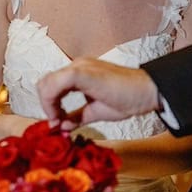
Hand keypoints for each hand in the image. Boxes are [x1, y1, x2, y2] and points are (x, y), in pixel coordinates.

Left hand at [37, 58, 159, 127]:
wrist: (147, 92)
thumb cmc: (128, 99)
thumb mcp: (95, 111)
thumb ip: (77, 117)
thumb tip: (62, 126)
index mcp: (80, 73)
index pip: (52, 85)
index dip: (49, 105)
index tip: (57, 123)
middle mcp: (78, 65)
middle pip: (45, 83)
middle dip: (46, 105)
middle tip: (57, 122)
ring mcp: (80, 66)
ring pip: (47, 82)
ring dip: (47, 104)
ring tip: (59, 120)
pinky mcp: (83, 72)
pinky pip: (56, 83)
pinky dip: (52, 101)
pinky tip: (61, 115)